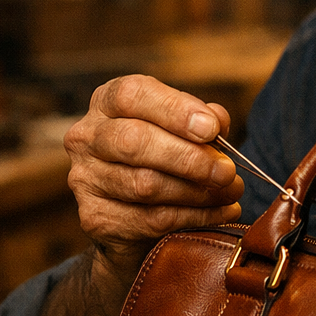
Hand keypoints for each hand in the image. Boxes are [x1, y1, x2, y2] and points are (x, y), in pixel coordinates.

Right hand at [63, 75, 242, 281]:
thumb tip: (217, 121)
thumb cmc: (160, 159)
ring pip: (144, 185)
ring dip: (197, 192)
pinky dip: (193, 217)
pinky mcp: (94, 218)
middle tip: (227, 171)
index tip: (211, 129)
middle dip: (189, 157)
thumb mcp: (179, 129)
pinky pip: (150, 220)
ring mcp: (85, 179)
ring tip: (231, 192)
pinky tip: (220, 213)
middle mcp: (87, 137)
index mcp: (107, 104)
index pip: (132, 95)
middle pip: (135, 141)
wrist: (129, 215)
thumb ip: (201, 120)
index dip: (175, 109)